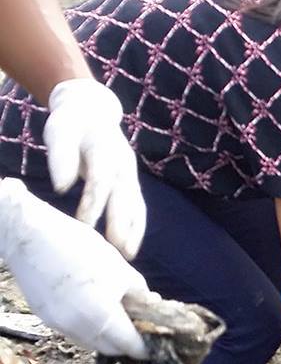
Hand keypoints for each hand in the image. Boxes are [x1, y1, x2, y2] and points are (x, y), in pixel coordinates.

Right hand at [0, 179, 150, 356]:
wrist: (30, 237)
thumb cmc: (80, 247)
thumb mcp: (119, 268)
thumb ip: (138, 293)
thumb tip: (150, 306)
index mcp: (102, 316)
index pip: (130, 345)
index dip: (145, 346)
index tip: (155, 344)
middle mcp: (78, 328)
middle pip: (110, 348)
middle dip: (126, 342)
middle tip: (138, 327)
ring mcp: (58, 325)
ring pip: (90, 342)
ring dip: (106, 336)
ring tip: (116, 317)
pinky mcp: (45, 319)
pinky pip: (73, 332)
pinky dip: (87, 328)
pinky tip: (92, 310)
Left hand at [43, 78, 145, 259]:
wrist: (92, 110)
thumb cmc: (71, 124)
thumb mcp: (60, 132)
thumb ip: (61, 158)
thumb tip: (61, 188)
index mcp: (105, 149)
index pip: (101, 180)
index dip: (94, 203)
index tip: (84, 225)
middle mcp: (123, 163)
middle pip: (125, 195)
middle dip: (122, 222)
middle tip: (119, 247)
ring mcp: (130, 173)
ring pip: (136, 203)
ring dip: (134, 229)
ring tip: (128, 254)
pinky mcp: (130, 182)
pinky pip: (136, 206)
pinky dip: (135, 226)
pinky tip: (130, 246)